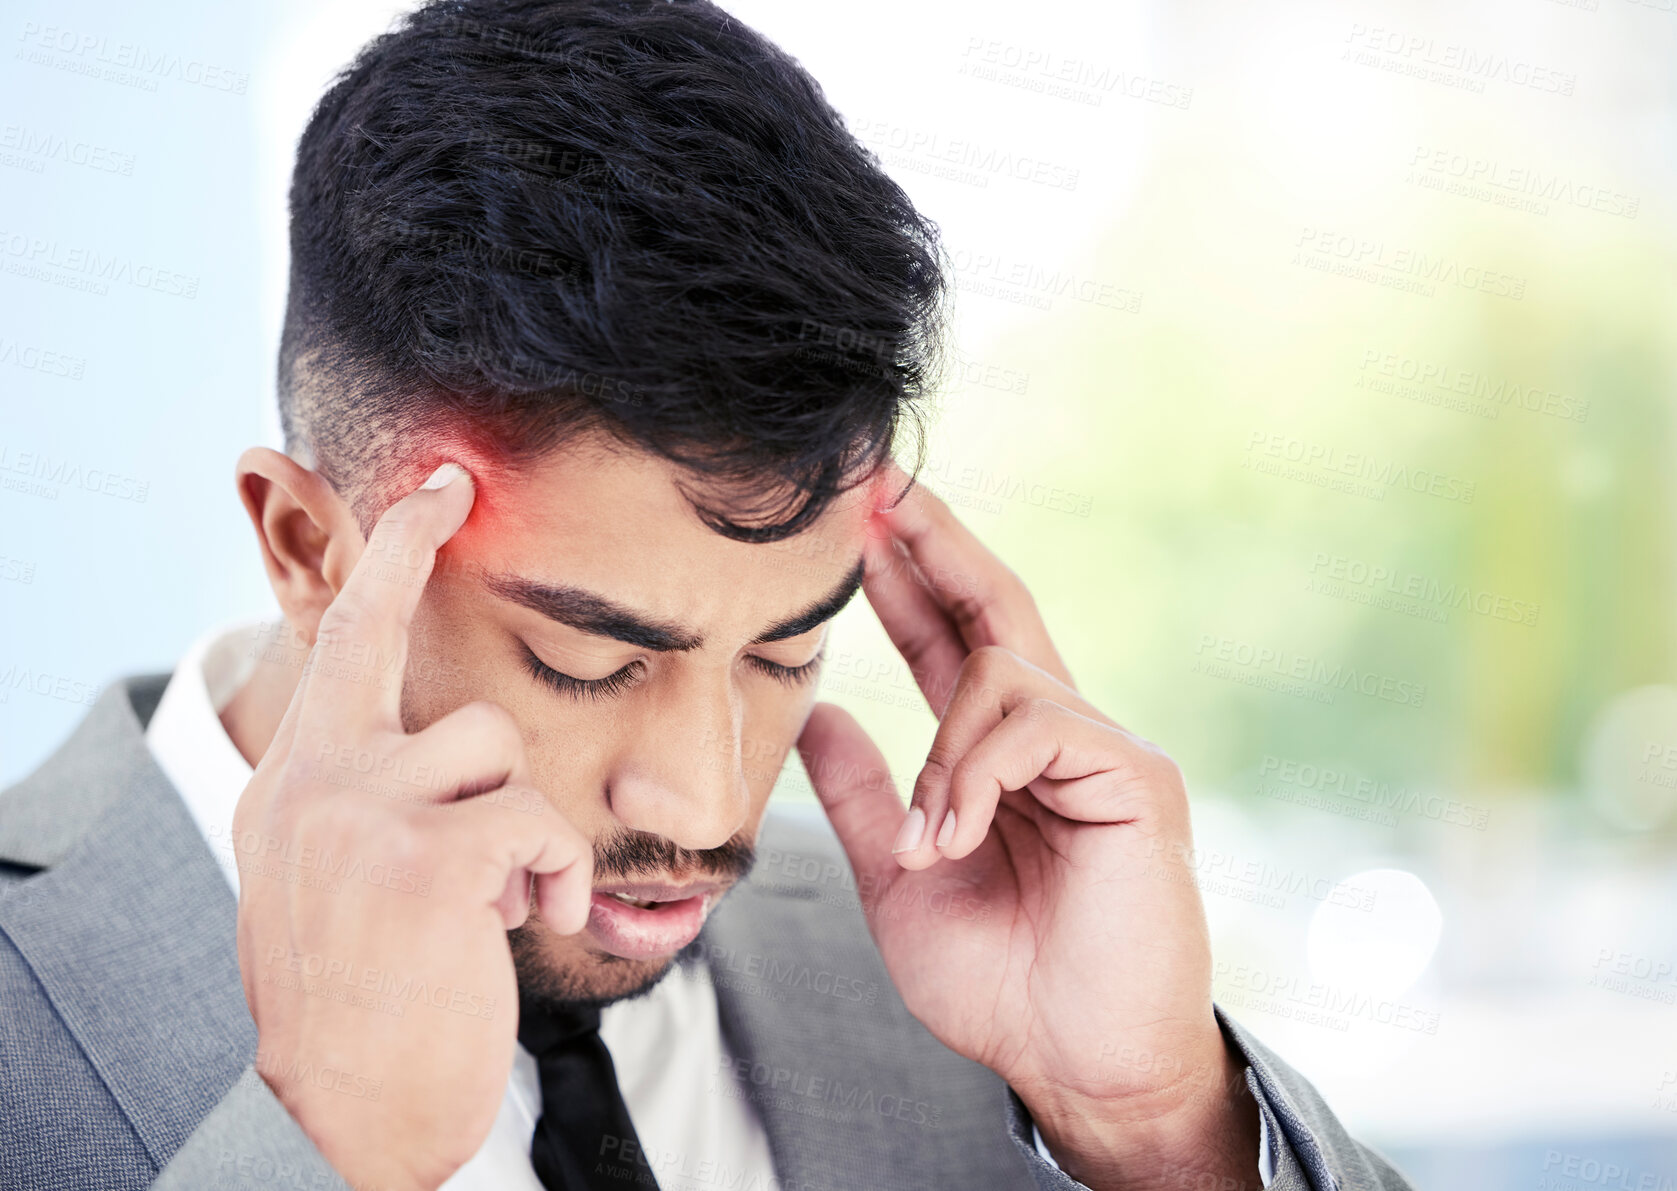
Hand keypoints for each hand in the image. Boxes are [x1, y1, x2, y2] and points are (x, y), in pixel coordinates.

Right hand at [231, 464, 593, 1190]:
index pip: (340, 644)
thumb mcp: (343, 878)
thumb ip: (377, 794)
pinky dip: (555, 875)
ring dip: (524, 826)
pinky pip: (539, 825)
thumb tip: (443, 735)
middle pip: (404, 658)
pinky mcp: (420, 858)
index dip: (392, 557)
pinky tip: (528, 918)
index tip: (438, 490)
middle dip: (427, 580)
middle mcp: (311, 783)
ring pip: (500, 751)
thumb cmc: (371, 997)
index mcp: (297, 785)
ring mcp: (358, 813)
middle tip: (455, 494)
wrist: (348, 1113)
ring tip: (498, 895)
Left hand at [797, 468, 1259, 1190]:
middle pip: (997, 607)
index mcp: (1002, 757)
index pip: (950, 642)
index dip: (904, 579)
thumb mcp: (900, 878)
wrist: (1076, 1063)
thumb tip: (817, 713)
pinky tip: (957, 837)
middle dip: (936, 542)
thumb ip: (862, 796)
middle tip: (878, 483)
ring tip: (927, 844)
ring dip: (942, 753)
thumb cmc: (1002, 980)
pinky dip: (976, 777)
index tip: (855, 521)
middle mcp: (1056, 736)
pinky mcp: (1137, 779)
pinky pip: (1037, 726)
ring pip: (1001, 673)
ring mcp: (1103, 750)